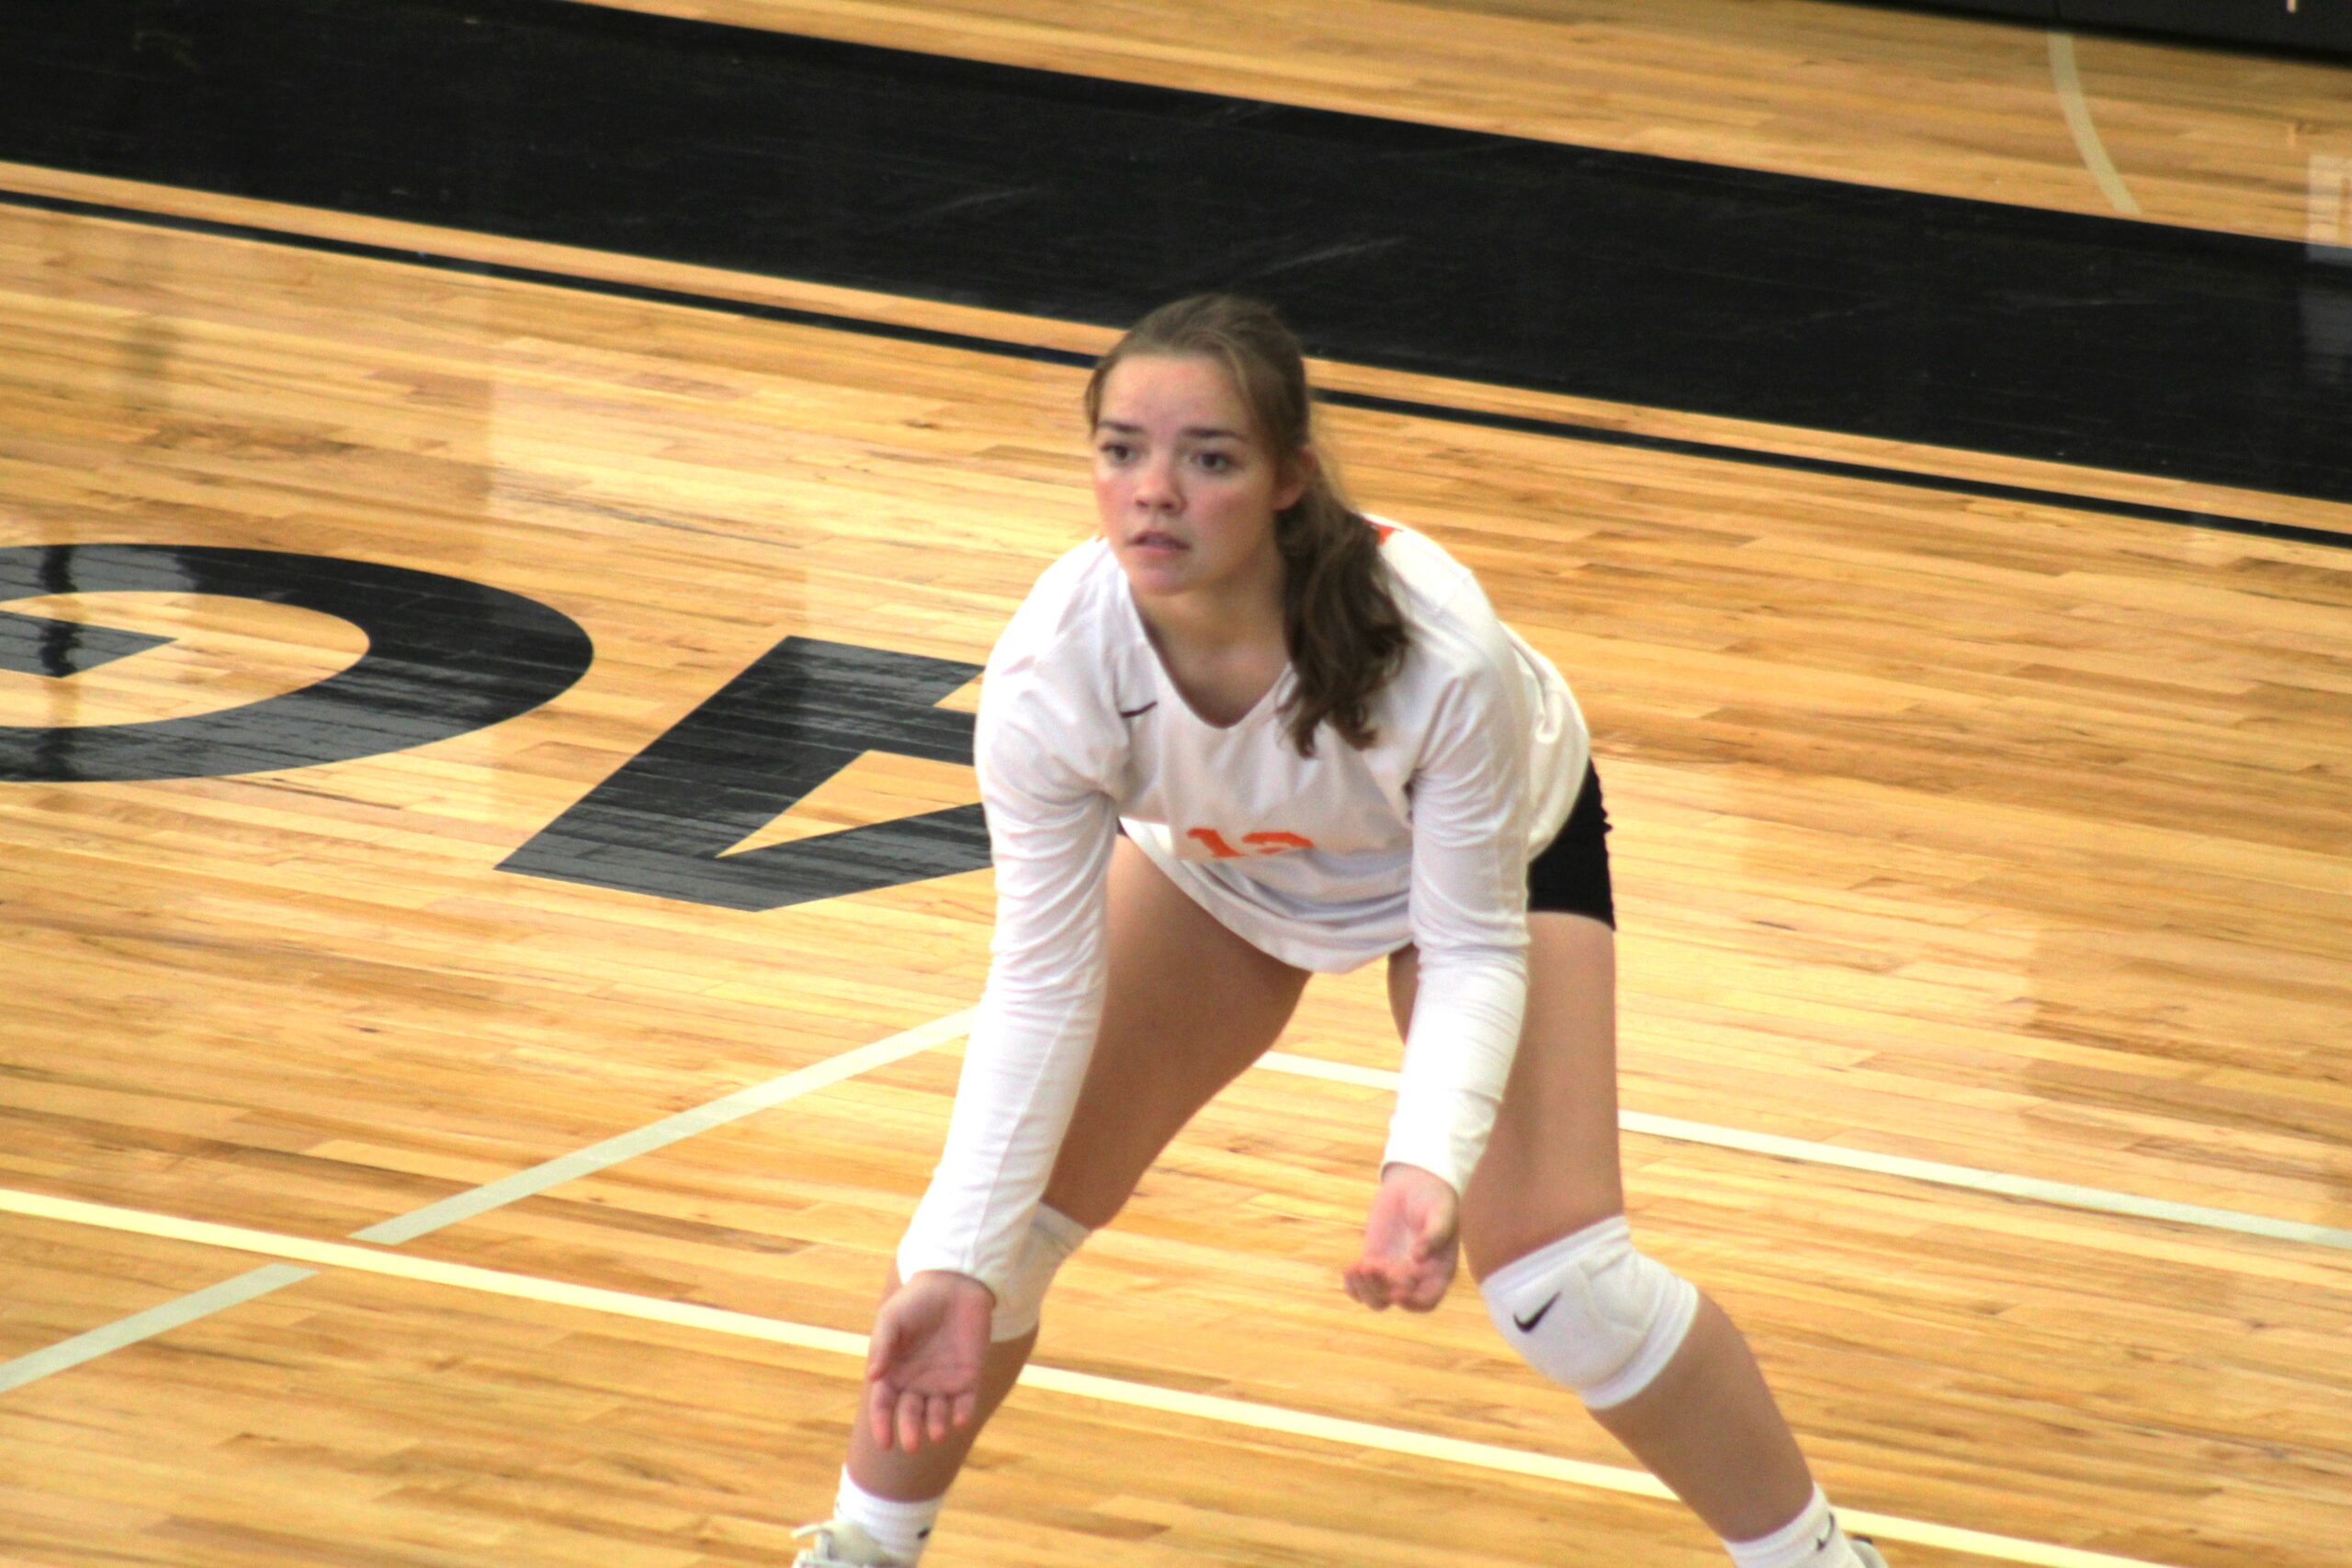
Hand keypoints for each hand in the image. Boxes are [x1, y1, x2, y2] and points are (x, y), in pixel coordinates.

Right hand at [865, 1270, 994, 1451]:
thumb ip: (882, 1345)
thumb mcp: (892, 1318)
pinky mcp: (968, 1377)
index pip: (884, 1405)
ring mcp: (943, 1382)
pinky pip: (966, 1402)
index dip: (882, 1424)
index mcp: (893, 1373)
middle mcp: (916, 1383)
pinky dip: (963, 1413)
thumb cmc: (916, 1301)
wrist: (954, 1283)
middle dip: (910, 1430)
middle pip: (911, 1414)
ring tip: (938, 1434)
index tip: (884, 1442)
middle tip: (911, 1446)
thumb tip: (872, 1376)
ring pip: (938, 1413)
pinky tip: (960, 1420)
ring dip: (937, 1426)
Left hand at [1343, 1163, 1459, 1311]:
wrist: (1416, 1185)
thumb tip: (1419, 1258)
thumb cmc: (1436, 1200)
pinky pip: (1360, 1285)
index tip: (1398, 1293)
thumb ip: (1434, 1234)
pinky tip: (1350, 1269)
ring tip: (1359, 1267)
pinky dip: (1352, 1284)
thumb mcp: (1442, 1213)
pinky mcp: (1373, 1261)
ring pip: (1376, 1299)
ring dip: (1365, 1289)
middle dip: (1383, 1289)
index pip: (1427, 1300)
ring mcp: (1392, 1271)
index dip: (1413, 1303)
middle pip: (1397, 1301)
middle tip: (1373, 1265)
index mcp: (1437, 1272)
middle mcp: (1414, 1278)